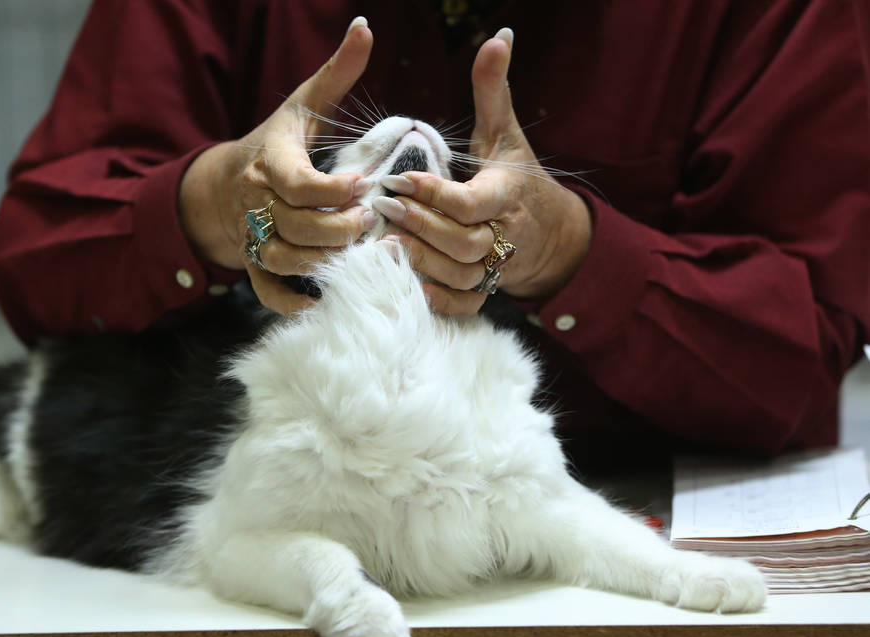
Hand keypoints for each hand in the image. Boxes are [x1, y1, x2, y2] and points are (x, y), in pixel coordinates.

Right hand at [179, 17, 375, 313]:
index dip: (332, 190)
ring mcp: (252, 237)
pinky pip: (269, 290)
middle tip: (371, 223)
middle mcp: (255, 203)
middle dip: (338, 229)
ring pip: (285, 259)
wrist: (224, 185)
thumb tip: (365, 28)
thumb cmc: (276, 144)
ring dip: (324, 262)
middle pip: (295, 226)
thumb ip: (337, 74)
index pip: (297, 183)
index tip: (364, 185)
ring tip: (360, 254)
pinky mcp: (253, 265)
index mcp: (269, 162)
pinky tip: (326, 297)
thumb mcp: (301, 106)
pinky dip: (294, 300)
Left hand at [374, 29, 592, 314]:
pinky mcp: (487, 290)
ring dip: (420, 262)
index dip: (433, 195)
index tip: (397, 181)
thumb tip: (498, 38)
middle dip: (420, 227)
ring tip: (382, 245)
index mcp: (506, 195)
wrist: (550, 232)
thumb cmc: (517, 177)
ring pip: (458, 274)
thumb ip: (493, 91)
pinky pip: (462, 303)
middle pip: (461, 241)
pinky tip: (402, 281)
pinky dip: (434, 297)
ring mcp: (496, 267)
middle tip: (382, 209)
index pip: (468, 202)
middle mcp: (504, 235)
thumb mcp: (506, 134)